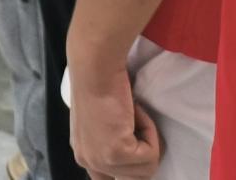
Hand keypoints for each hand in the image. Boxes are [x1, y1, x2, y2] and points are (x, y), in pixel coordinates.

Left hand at [67, 54, 161, 178]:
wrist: (96, 67)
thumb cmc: (100, 83)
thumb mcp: (100, 122)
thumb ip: (109, 143)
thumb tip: (133, 153)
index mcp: (83, 154)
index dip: (127, 172)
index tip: (136, 151)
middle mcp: (88, 161)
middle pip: (134, 178)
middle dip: (143, 151)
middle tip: (134, 122)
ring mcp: (101, 159)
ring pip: (147, 168)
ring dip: (148, 138)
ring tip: (132, 114)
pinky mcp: (117, 153)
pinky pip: (152, 154)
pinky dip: (151, 131)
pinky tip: (135, 111)